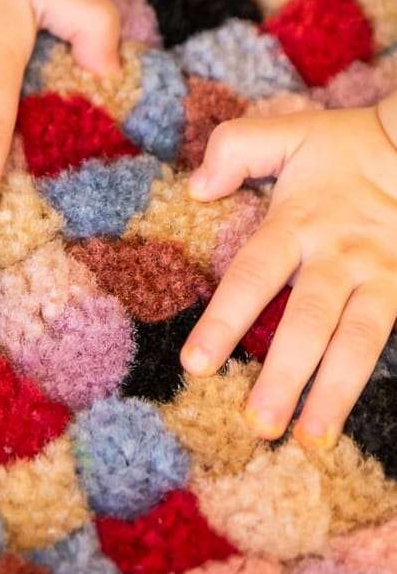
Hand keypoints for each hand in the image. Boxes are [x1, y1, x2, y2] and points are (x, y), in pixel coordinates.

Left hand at [181, 106, 396, 448]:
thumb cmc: (345, 147)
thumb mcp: (287, 133)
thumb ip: (235, 150)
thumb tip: (196, 189)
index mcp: (299, 225)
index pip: (252, 278)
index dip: (223, 322)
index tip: (196, 365)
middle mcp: (339, 260)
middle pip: (308, 324)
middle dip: (284, 378)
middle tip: (257, 426)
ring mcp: (380, 280)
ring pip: (358, 344)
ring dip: (334, 395)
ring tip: (309, 440)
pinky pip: (394, 340)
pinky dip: (380, 380)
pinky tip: (356, 420)